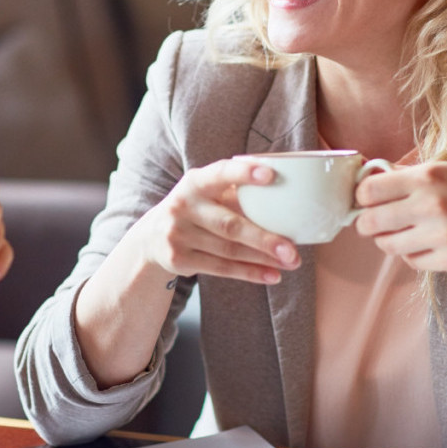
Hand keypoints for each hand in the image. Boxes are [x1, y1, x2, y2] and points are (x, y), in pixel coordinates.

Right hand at [132, 157, 298, 283]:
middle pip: (230, 225)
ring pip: (229, 250)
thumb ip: (238, 194)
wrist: (152, 237)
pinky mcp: (178, 259)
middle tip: (294, 249)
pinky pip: (221, 268)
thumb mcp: (208, 194)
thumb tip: (291, 199)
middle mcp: (183, 206)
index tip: (271, 174)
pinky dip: (250, 273)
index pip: (221, 173)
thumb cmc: (198, 209)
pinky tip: (271, 275)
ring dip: (263, 259)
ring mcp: (177, 234)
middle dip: (264, 239)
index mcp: (195, 182)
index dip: (244, 173)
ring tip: (291, 263)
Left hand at [353, 161, 446, 271]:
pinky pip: (410, 260)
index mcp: (427, 177)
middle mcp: (433, 205)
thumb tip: (362, 180)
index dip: (361, 197)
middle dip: (366, 224)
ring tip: (402, 232)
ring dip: (388, 240)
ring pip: (387, 245)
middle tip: (374, 222)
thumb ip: (402, 176)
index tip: (366, 201)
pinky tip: (426, 243)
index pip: (369, 190)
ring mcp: (442, 234)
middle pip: (369, 222)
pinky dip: (412, 253)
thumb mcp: (440, 171)